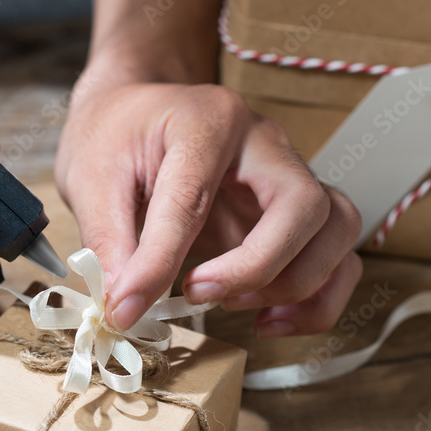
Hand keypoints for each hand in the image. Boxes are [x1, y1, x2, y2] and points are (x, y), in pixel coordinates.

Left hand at [56, 81, 361, 337]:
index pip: (196, 197)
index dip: (160, 262)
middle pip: (304, 206)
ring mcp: (289, 175)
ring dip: (297, 283)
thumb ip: (109, 239)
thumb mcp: (90, 177)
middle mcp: (265, 143)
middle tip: (197, 294)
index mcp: (208, 120)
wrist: (135, 110)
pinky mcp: (295, 212)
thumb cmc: (116, 135)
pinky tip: (268, 319)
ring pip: (339, 229)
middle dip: (257, 267)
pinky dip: (317, 299)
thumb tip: (123, 305)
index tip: (126, 303)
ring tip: (236, 307)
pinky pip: (339, 256)